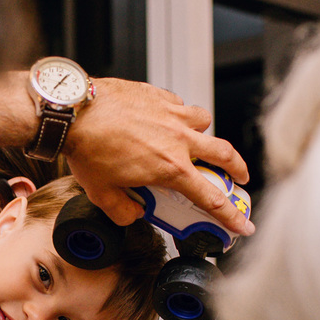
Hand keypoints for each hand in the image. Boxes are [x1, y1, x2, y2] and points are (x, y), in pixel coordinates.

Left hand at [64, 78, 252, 234]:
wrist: (74, 110)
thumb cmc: (87, 148)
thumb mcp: (102, 194)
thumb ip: (123, 210)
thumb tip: (134, 213)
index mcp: (170, 169)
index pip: (210, 198)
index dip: (230, 215)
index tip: (245, 225)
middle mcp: (179, 140)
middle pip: (225, 154)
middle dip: (237, 168)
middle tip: (240, 176)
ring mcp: (172, 114)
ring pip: (204, 121)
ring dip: (203, 133)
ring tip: (194, 140)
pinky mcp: (160, 95)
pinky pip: (179, 104)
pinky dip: (177, 113)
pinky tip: (163, 119)